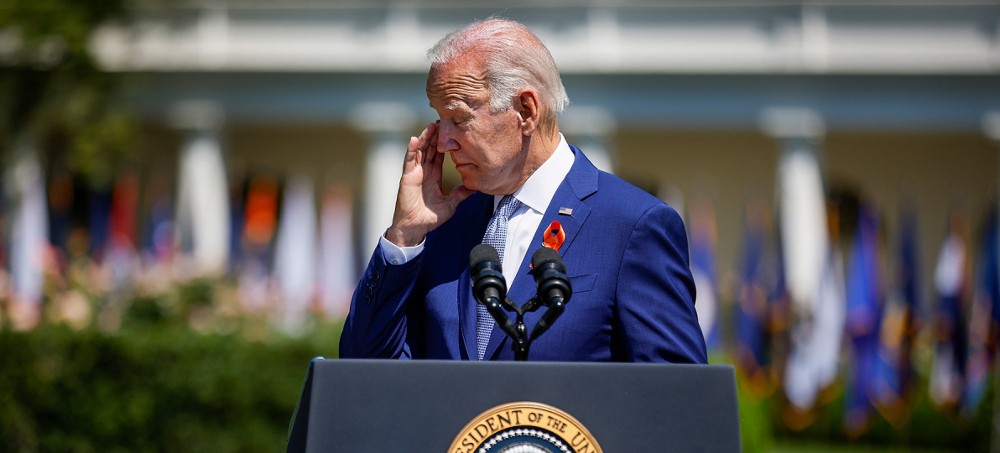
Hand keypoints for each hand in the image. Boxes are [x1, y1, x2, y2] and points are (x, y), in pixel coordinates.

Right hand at [385, 122, 474, 246]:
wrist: (415, 228)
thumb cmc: (429, 218)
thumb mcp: (450, 204)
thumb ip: (460, 194)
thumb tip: (474, 188)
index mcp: (433, 176)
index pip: (439, 156)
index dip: (444, 144)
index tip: (452, 132)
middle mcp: (423, 172)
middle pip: (430, 149)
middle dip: (436, 136)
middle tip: (443, 121)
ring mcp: (414, 173)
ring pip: (420, 151)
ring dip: (425, 138)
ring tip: (432, 125)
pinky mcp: (407, 177)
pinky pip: (409, 161)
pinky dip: (412, 149)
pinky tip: (416, 139)